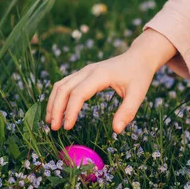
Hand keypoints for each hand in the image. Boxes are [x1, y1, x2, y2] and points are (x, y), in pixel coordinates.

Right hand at [45, 29, 176, 133]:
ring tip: (50, 121)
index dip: (71, 110)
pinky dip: (57, 97)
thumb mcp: (138, 94)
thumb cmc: (138, 75)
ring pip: (61, 85)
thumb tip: (116, 130)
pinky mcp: (82, 74)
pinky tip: (57, 110)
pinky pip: (64, 84)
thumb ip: (127, 112)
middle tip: (54, 128)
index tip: (67, 127)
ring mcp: (83, 71)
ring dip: (53, 103)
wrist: (138, 57)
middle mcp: (87, 71)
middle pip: (64, 88)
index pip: (78, 93)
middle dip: (56, 108)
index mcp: (99, 75)